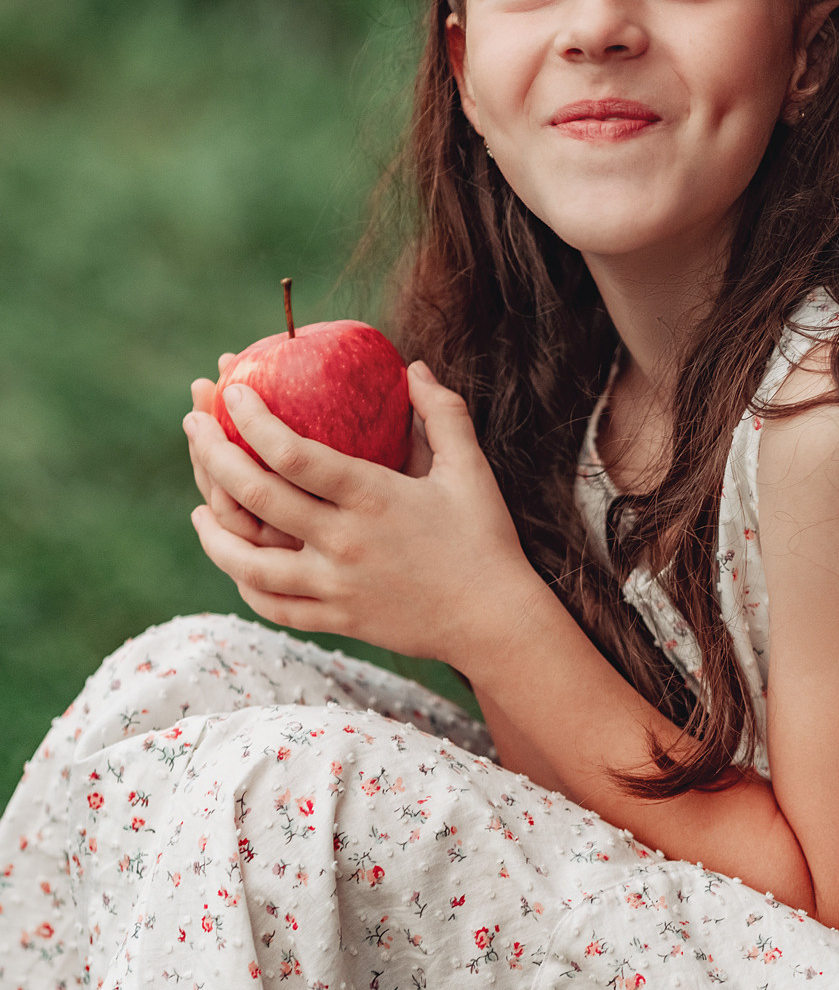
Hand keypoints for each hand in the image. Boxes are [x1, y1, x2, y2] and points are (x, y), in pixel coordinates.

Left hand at [182, 362, 536, 669]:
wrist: (495, 622)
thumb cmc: (486, 538)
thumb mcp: (470, 468)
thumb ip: (441, 412)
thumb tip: (412, 367)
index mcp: (373, 496)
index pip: (293, 453)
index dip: (253, 420)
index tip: (232, 391)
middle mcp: (344, 541)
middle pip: (256, 497)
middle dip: (212, 455)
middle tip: (192, 425)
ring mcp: (335, 586)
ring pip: (248, 562)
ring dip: (213, 530)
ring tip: (197, 505)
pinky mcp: (336, 620)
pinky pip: (273, 605)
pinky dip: (244, 581)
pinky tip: (234, 558)